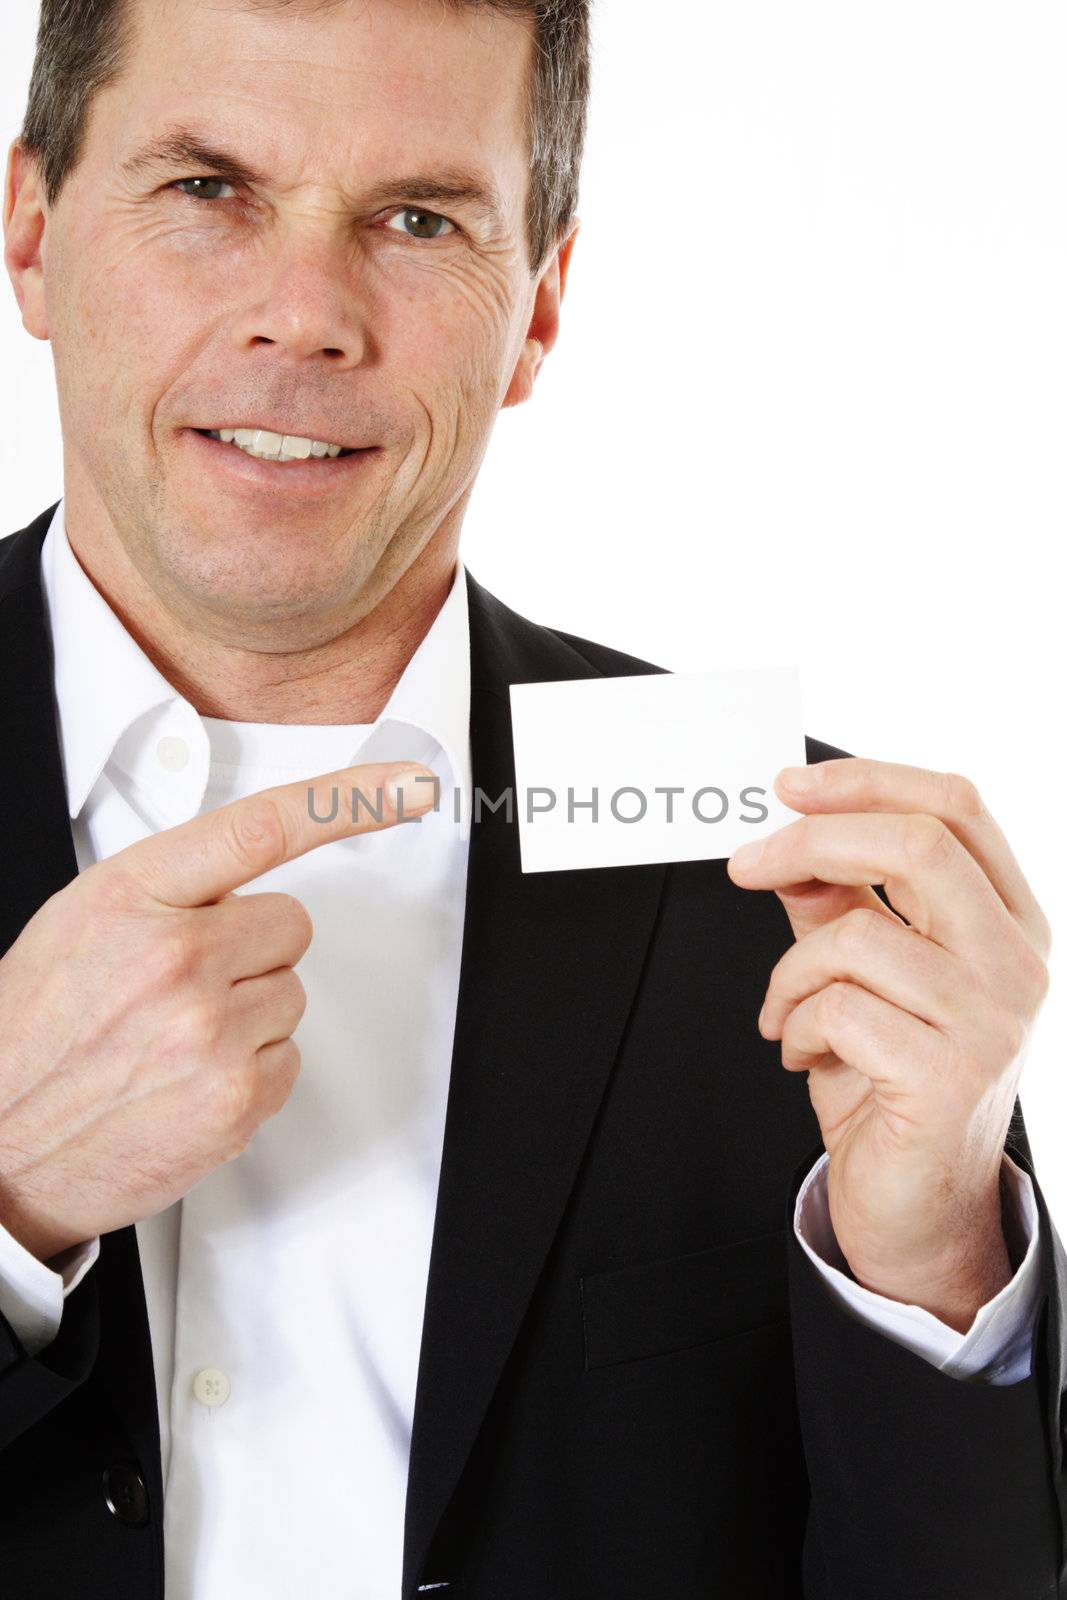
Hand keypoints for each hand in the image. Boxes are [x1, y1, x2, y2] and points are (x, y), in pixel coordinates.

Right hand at [0, 760, 436, 1263]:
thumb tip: (241, 879)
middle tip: (185, 986)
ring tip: (172, 1042)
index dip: (348, 799)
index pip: (261, 827)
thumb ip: (167, 889)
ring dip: (247, 1014)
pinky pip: (288, 1058)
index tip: (410, 785)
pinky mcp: (235, 1098)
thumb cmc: (34, 1034)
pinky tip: (185, 1081)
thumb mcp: (81, 924)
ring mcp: (209, 1032)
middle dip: (252, 950)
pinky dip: (248, 1071)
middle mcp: (176, 957)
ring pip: (291, 995)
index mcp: (132, 897)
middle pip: (292, 924)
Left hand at [727, 759, 1051, 1331]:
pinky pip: (840, 1008)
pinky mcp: (950, 1076)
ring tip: (786, 1012)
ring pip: (857, 934)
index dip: (865, 781)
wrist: (918, 1205)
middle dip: (810, 841)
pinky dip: (796, 1023)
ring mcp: (992, 1020)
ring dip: (791, 972)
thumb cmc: (893, 1081)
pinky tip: (802, 1053)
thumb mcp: (864, 972)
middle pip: (916, 843)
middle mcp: (1017, 961)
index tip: (786, 785)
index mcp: (1008, 918)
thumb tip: (791, 837)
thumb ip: (839, 900)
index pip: (954, 805)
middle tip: (746, 864)